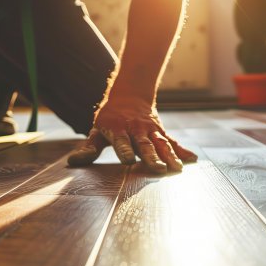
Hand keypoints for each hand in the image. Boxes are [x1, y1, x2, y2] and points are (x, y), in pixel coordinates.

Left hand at [67, 98, 196, 173]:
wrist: (130, 96)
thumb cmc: (110, 118)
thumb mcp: (97, 130)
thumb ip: (89, 148)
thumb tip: (73, 162)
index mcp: (118, 129)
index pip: (121, 141)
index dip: (124, 150)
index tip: (128, 160)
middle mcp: (136, 129)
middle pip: (144, 144)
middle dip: (151, 156)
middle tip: (159, 169)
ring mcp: (151, 130)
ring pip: (161, 144)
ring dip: (170, 156)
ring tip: (178, 169)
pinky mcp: (161, 132)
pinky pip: (172, 142)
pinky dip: (182, 150)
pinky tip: (192, 159)